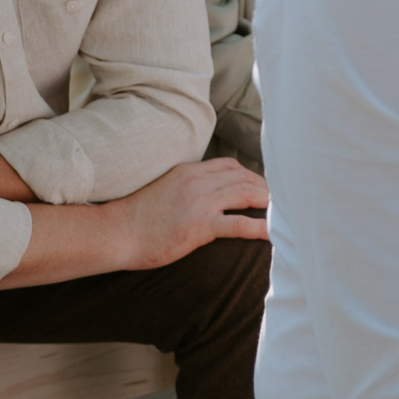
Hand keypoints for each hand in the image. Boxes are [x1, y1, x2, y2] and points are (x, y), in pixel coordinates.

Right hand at [111, 157, 268, 271]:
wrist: (115, 232)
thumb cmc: (136, 217)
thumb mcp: (164, 189)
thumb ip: (186, 187)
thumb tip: (204, 196)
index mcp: (189, 171)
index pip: (230, 165)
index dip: (251, 175)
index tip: (261, 187)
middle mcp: (198, 181)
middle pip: (243, 177)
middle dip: (265, 188)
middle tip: (279, 201)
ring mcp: (200, 202)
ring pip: (246, 193)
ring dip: (268, 202)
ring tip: (283, 213)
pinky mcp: (200, 225)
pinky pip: (239, 223)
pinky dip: (260, 226)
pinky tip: (273, 233)